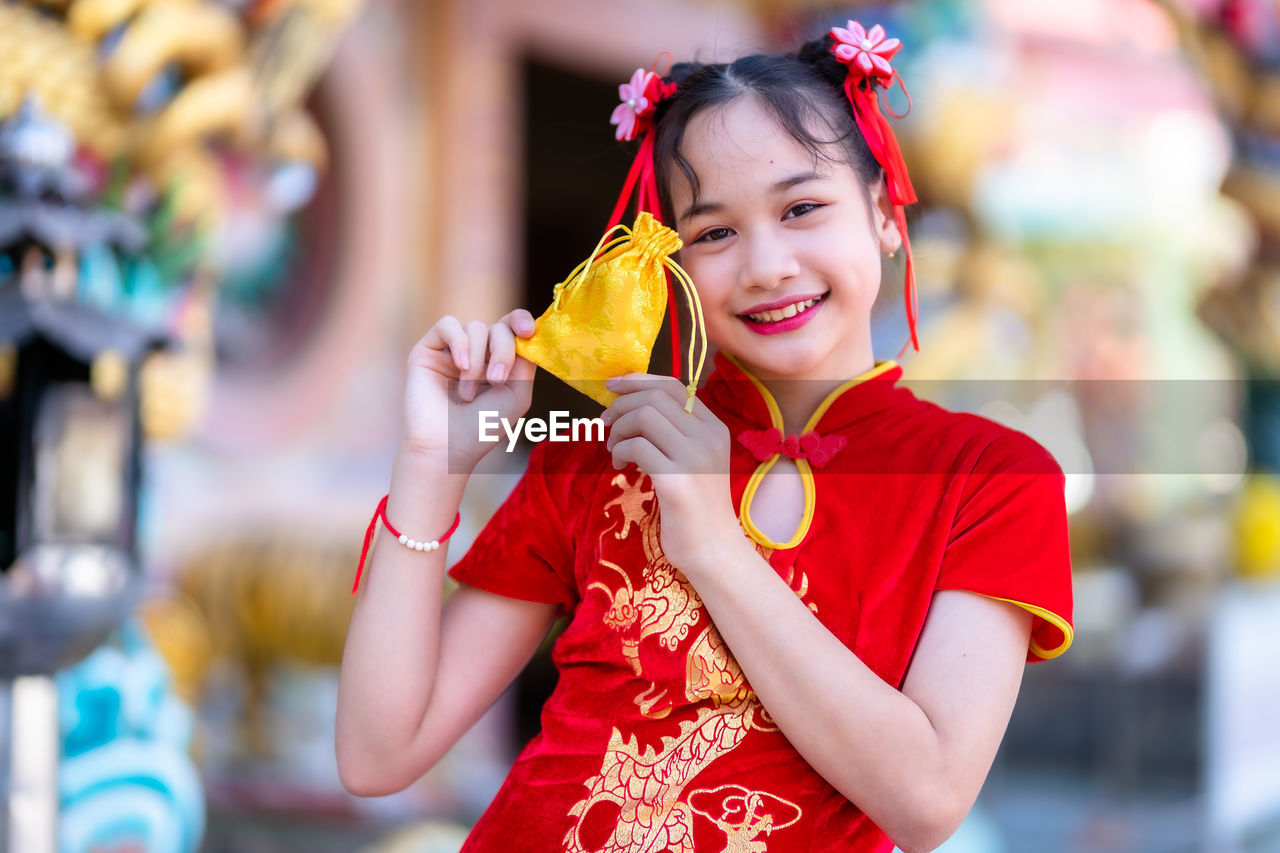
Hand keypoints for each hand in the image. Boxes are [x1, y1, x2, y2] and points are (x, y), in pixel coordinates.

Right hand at [403, 310, 536, 469]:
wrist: (447, 447)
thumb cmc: (482, 426)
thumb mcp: (517, 394)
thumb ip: (526, 361)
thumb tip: (527, 333)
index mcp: (498, 360)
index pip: (512, 327)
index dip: (522, 320)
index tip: (527, 331)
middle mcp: (477, 351)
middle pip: (499, 328)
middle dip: (503, 351)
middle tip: (496, 381)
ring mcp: (452, 349)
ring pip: (475, 327)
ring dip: (477, 361)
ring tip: (468, 393)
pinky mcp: (428, 349)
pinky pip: (447, 325)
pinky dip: (459, 342)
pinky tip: (459, 365)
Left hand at [601, 374, 738, 569]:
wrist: (713, 550)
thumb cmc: (696, 507)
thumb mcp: (694, 461)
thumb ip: (674, 433)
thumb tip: (630, 404)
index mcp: (714, 428)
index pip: (673, 386)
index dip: (637, 381)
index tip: (612, 387)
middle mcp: (709, 437)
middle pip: (655, 397)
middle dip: (621, 405)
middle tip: (605, 424)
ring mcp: (695, 458)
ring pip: (644, 416)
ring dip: (618, 428)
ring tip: (614, 449)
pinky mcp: (677, 481)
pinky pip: (637, 447)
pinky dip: (620, 450)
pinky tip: (620, 465)